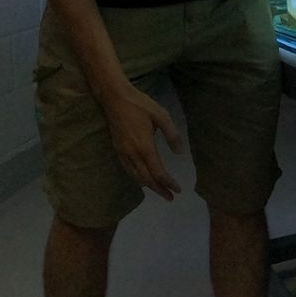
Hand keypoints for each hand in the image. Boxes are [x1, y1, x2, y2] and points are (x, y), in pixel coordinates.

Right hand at [101, 84, 183, 199]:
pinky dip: (137, 178)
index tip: (178, 190)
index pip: (158, 172)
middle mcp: (132, 154)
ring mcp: (123, 153)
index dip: (168, 183)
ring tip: (160, 191)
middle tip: (171, 197)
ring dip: (148, 186)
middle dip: (159, 190)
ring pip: (136, 176)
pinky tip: (143, 179)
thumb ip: (172, 134)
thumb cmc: (141, 105)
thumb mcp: (162, 115)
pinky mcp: (117, 150)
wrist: (115, 99)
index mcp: (145, 146)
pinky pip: (128, 170)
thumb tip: (179, 152)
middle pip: (146, 179)